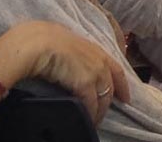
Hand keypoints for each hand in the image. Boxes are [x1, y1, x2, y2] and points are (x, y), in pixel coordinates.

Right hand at [0, 20, 130, 122]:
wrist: (36, 43)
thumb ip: (71, 51)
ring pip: (103, 98)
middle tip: (108, 112)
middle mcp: (99, 60)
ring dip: (99, 111)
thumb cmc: (43, 39)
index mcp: (95, 49)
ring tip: (94, 121)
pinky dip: (90, 114)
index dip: (121, 83)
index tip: (125, 95)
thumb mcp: (64, 42)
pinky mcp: (86, 83)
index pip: (115, 68)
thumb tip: (65, 58)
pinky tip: (88, 120)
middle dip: (112, 100)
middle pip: (112, 85)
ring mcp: (95, 71)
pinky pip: (91, 104)